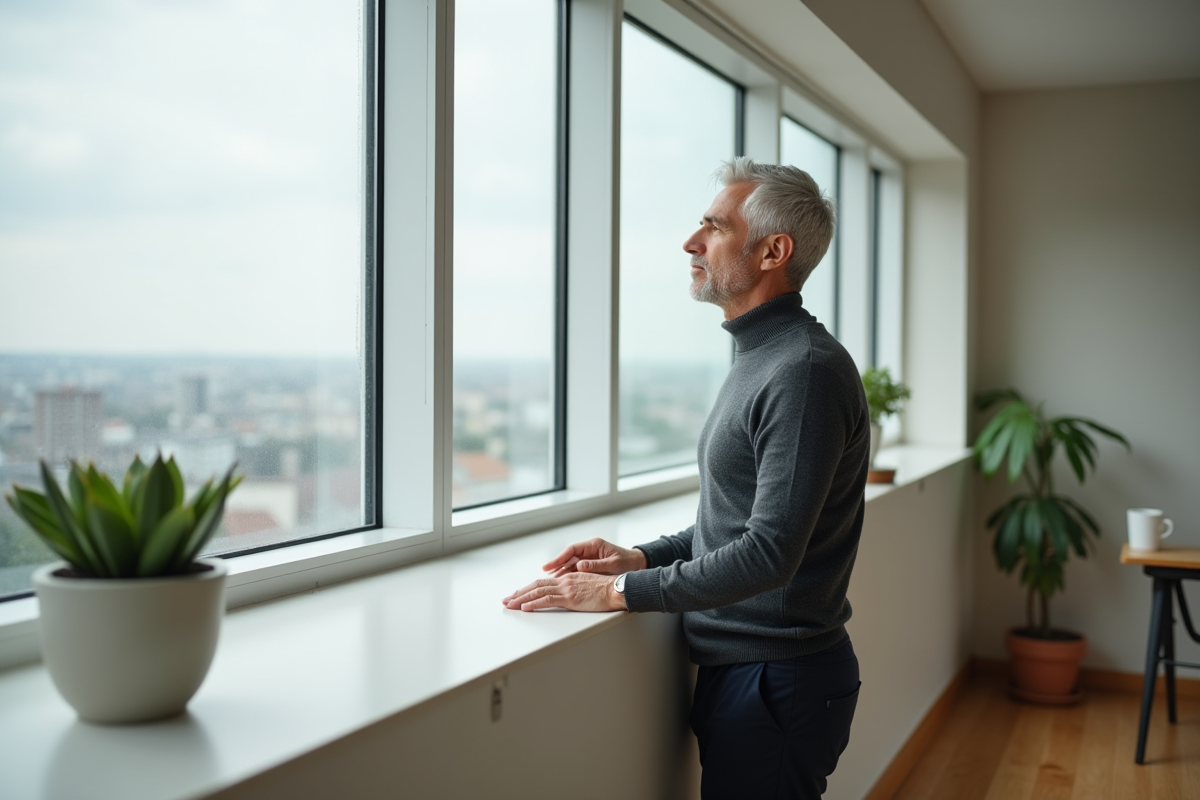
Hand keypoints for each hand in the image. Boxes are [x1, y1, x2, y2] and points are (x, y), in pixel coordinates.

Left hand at [501, 572, 624, 611]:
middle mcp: (564, 581)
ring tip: (509, 604)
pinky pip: (547, 600)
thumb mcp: (588, 586)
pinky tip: (525, 607)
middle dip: (519, 593)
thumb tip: (567, 596)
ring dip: (521, 599)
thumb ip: (575, 589)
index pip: (543, 583)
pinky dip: (534, 603)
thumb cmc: (607, 589)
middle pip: (536, 585)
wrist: (617, 588)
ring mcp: (566, 589)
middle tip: (507, 599)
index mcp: (568, 578)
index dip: (528, 589)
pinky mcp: (570, 598)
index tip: (518, 594)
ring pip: (537, 592)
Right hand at [542, 537, 647, 576]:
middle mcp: (590, 549)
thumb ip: (596, 565)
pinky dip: (569, 574)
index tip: (550, 565)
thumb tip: (579, 566)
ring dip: (561, 570)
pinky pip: (577, 569)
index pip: (572, 550)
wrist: (638, 564)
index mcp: (594, 545)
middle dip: (557, 564)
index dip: (559, 557)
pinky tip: (562, 581)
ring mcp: (590, 557)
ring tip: (550, 579)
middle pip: (569, 556)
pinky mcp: (592, 564)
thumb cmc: (628, 562)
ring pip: (571, 563)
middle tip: (544, 572)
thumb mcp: (612, 564)